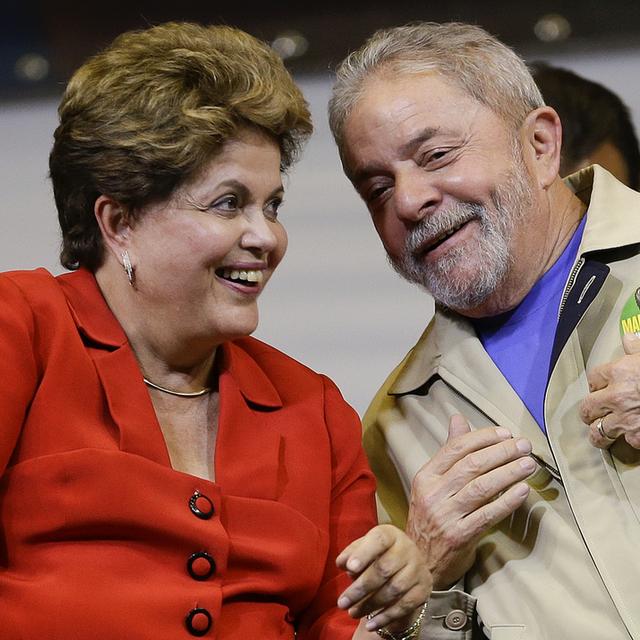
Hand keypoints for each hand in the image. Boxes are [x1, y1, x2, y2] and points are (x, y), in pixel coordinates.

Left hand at [336, 524, 431, 631]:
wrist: (406, 566)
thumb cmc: (377, 555)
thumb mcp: (364, 549)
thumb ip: (351, 554)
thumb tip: (342, 563)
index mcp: (390, 535)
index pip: (378, 540)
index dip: (364, 553)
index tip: (349, 568)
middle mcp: (407, 549)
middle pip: (384, 569)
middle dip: (360, 588)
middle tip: (342, 603)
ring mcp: (418, 569)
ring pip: (394, 590)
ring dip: (370, 605)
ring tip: (352, 613)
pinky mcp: (424, 589)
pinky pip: (405, 606)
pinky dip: (386, 617)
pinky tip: (371, 625)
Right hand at [406, 414, 534, 588]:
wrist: (417, 561)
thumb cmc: (429, 517)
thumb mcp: (432, 483)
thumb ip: (448, 453)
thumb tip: (458, 418)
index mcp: (426, 477)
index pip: (455, 448)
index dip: (482, 438)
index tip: (505, 433)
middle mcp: (433, 493)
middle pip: (471, 465)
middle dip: (501, 452)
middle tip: (524, 446)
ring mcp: (445, 515)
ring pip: (481, 487)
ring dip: (508, 473)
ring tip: (528, 464)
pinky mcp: (459, 536)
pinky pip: (487, 515)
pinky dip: (507, 501)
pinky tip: (523, 491)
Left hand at [581, 332, 639, 448]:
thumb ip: (637, 348)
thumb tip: (629, 338)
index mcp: (619, 372)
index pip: (593, 378)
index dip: (596, 383)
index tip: (598, 387)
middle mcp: (616, 396)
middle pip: (587, 407)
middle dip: (589, 411)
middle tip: (592, 413)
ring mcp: (626, 418)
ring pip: (598, 431)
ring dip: (598, 433)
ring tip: (599, 435)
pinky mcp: (638, 436)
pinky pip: (627, 442)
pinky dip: (631, 441)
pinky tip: (633, 438)